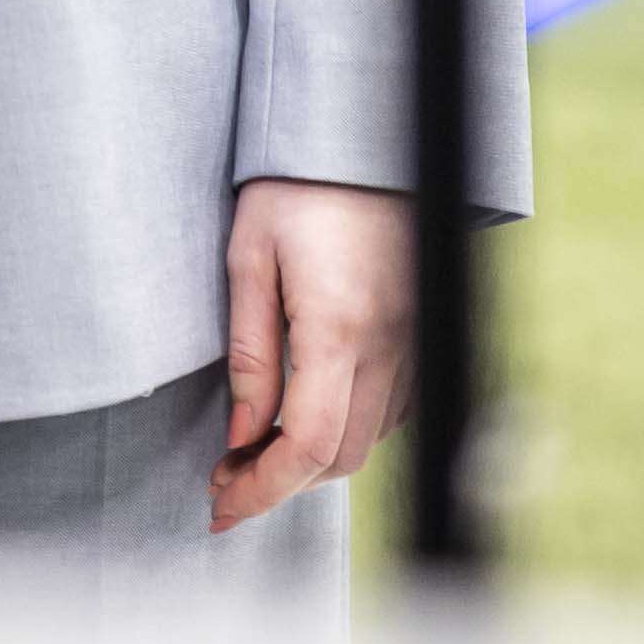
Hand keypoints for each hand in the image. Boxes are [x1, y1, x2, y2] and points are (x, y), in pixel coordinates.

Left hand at [214, 177, 410, 528]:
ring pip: (368, 441)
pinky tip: (305, 415)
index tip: (220, 507)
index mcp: (337, 328)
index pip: (304, 446)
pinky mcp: (423, 333)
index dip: (260, 490)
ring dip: (312, 462)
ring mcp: (414, 341)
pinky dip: (346, 431)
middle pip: (338, 459)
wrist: (365, 136)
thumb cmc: (297, 186)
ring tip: (255, 450)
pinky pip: (391, 411)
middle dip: (281, 484)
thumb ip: (248, 354)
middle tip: (226, 478)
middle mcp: (387, 345)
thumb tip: (239, 436)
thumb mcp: (249, 257)